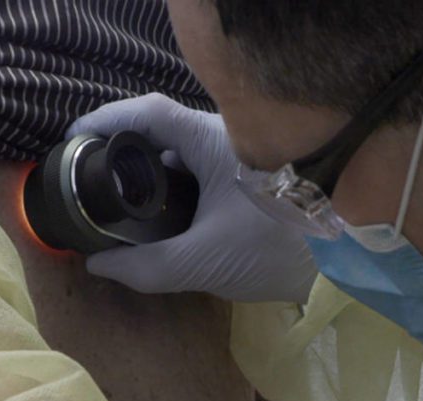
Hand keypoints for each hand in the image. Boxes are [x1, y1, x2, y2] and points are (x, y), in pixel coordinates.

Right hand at [68, 94, 316, 303]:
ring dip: (152, 177)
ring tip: (121, 207)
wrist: (348, 261)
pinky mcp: (253, 181)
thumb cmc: (277, 247)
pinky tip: (163, 221)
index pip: (146, 112)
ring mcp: (242, 158)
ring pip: (184, 156)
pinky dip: (177, 192)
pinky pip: (203, 175)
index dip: (105, 121)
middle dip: (124, 156)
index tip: (74, 142)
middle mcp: (226, 138)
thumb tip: (98, 265)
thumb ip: (146, 267)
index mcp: (211, 139)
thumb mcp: (203, 260)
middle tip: (93, 184)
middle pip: (162, 133)